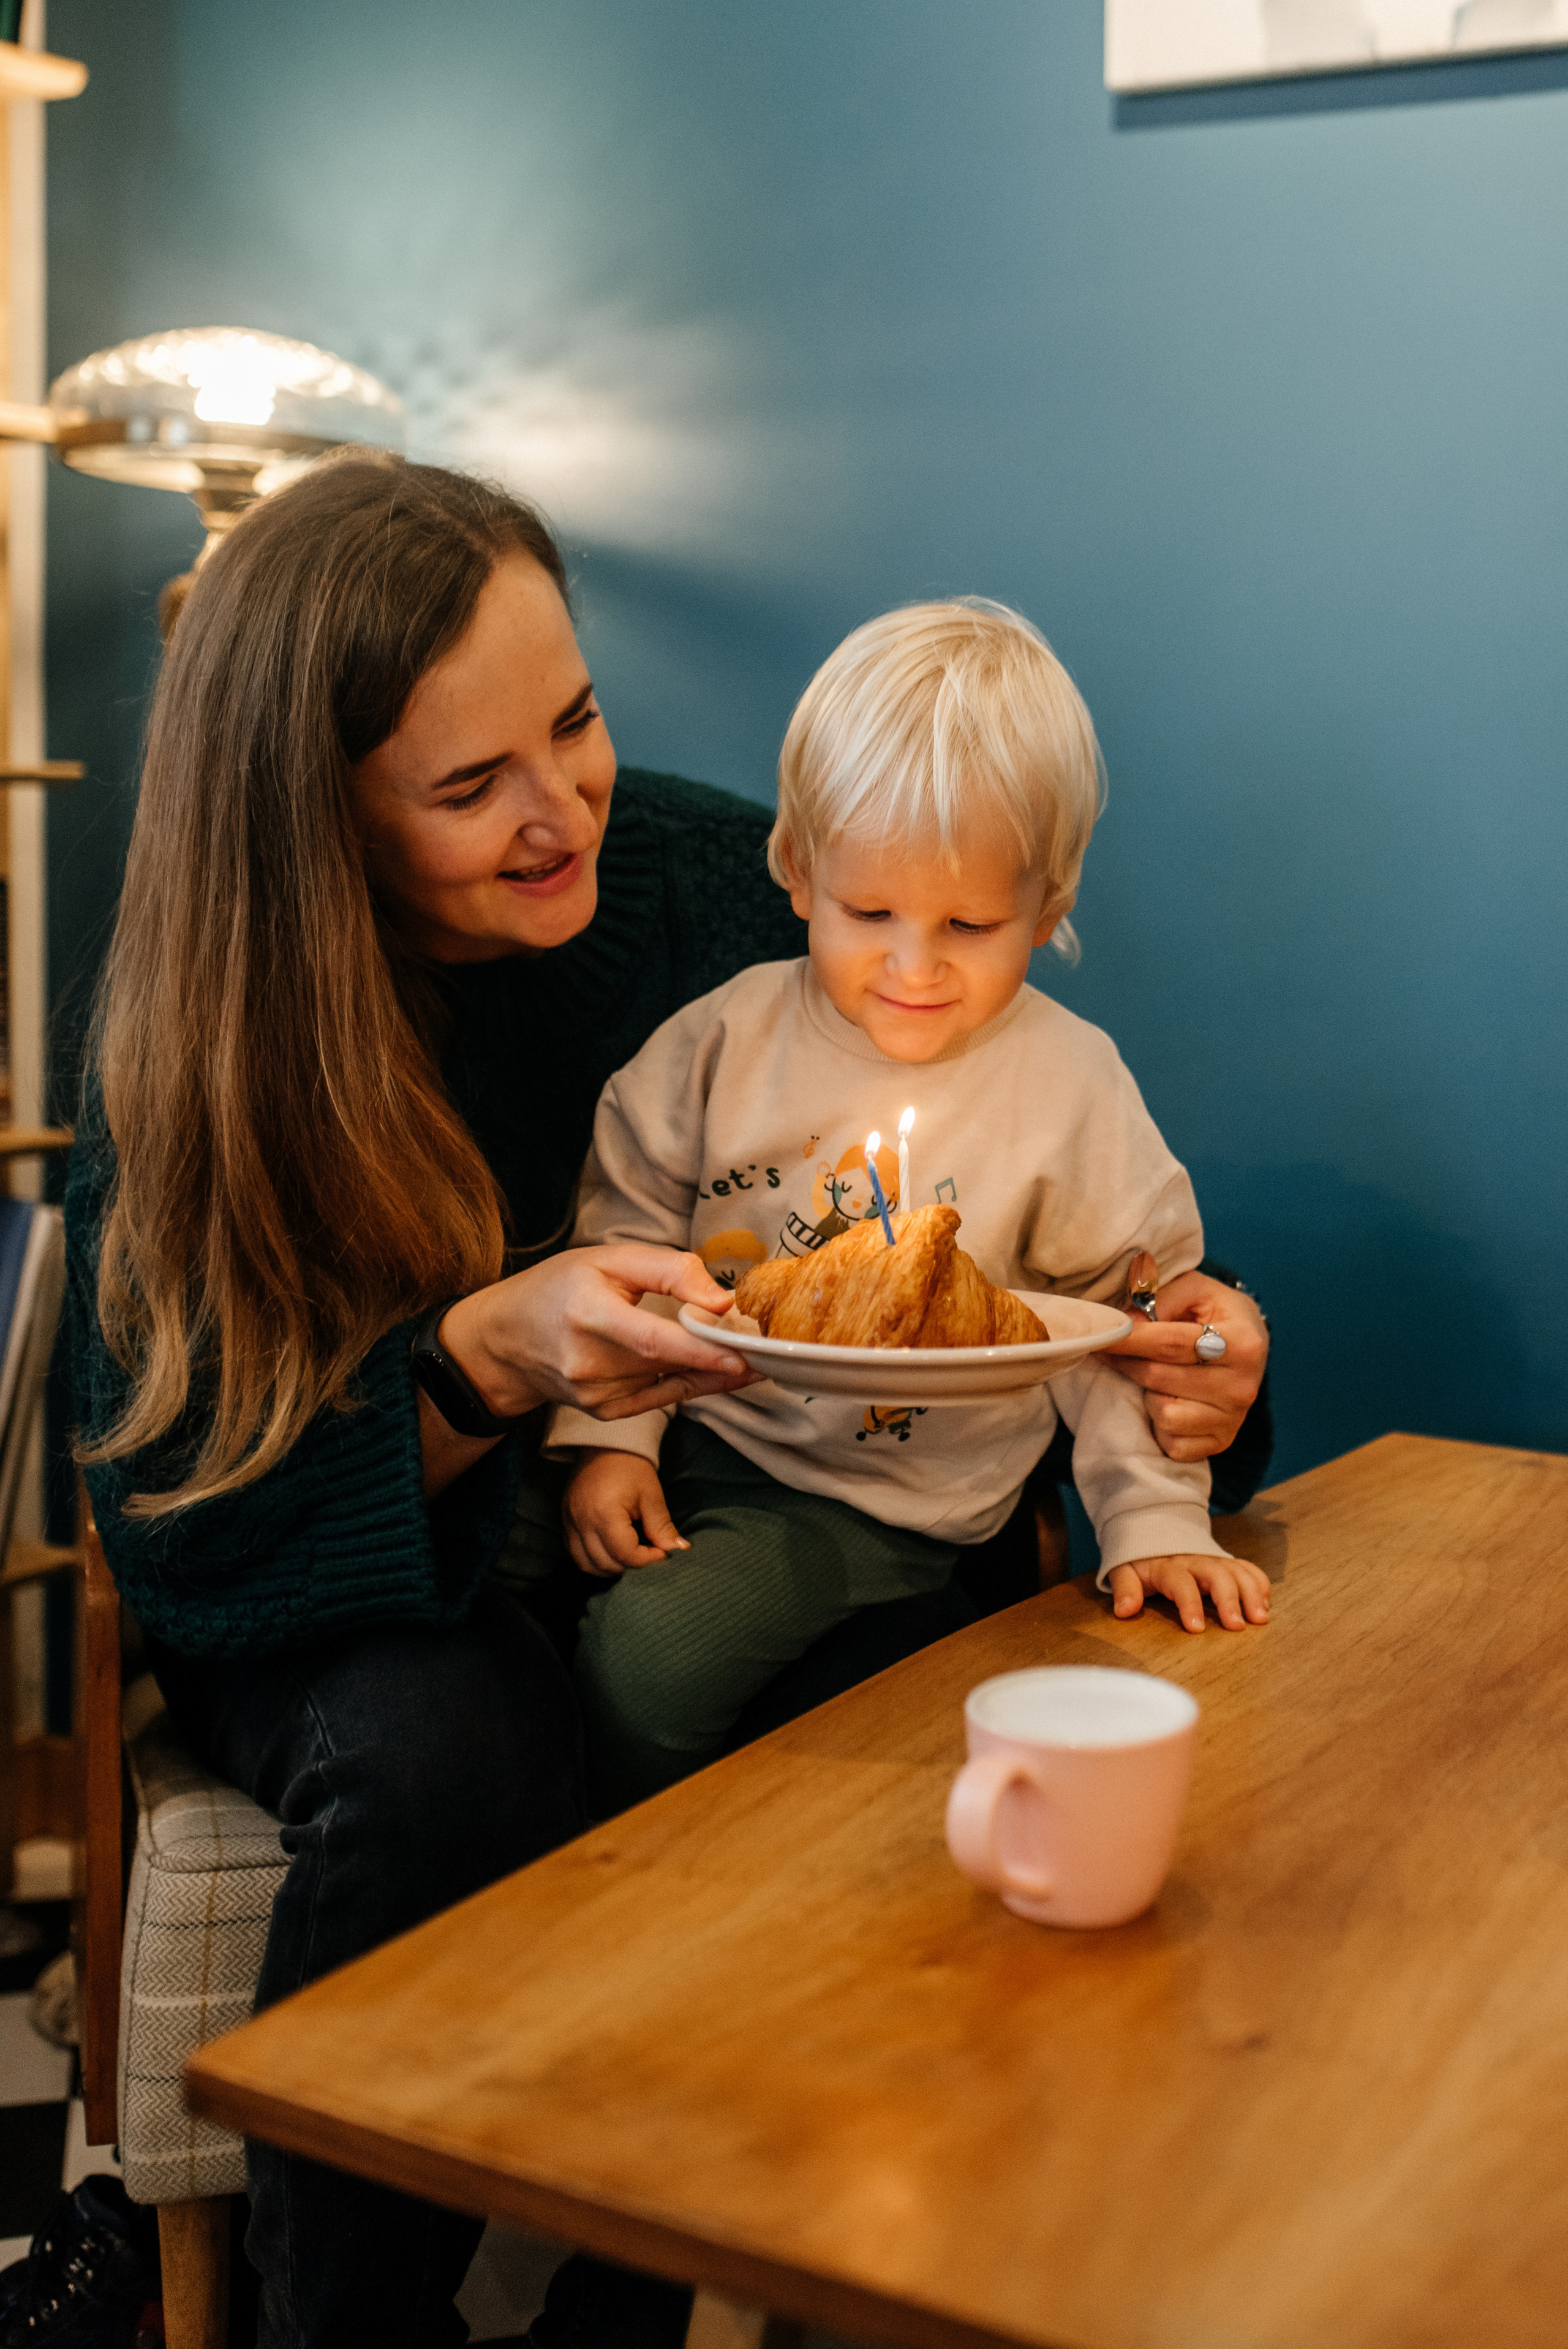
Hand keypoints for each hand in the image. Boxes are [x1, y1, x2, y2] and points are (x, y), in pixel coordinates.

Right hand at [440, 1245, 756, 1422]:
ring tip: (748, 1353)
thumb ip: (669, 1271)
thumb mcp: (608, 1259)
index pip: (650, 1339)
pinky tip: (721, 1370)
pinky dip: (695, 1383)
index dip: (699, 1350)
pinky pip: (664, 1397)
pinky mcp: (606, 1412)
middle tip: (766, 1344)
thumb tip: (722, 1301)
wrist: (506, 1341)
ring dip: (713, 1369)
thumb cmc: (559, 1289)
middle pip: (668, 1361)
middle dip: (720, 1353)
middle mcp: (589, 1362)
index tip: (741, 1354)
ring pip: (672, 1381)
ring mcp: (597, 1394)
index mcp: (587, 1314)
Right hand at [565, 1450, 688, 1576]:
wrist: (605, 1444)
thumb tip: (679, 1550)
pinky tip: (611, 1551)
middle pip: (607, 1564)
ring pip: (588, 1565)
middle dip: (632, 1565)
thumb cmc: (631, 1467)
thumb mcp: (651, 1496)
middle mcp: (582, 1522)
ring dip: (611, 1567)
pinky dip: (594, 1559)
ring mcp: (569, 1523)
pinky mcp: (565, 1522)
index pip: (626, 1555)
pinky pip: (576, 1554)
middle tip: (648, 1552)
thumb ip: (662, 1527)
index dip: (649, 1559)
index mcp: (605, 1514)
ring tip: (630, 1554)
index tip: (662, 1551)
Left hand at [1102, 1272, 1268, 1461]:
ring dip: (1147, 1394)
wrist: (1249, 1346)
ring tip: (1154, 1376)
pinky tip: (1167, 1401)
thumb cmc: (1215, 1313)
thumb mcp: (1194, 1289)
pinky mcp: (1222, 1442)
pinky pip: (1173, 1443)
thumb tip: (1125, 1324)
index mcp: (1242, 1344)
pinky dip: (1160, 1425)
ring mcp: (1233, 1420)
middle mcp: (1242, 1386)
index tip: (1098, 1334)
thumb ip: (1161, 1298)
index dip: (1127, 1339)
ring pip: (1164, 1414)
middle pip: (1160, 1378)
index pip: (1170, 1344)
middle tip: (1112, 1349)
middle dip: (1128, 1361)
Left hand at [1107, 1551, 1270, 1633]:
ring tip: (1260, 1619)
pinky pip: (1247, 1568)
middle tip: (1238, 1626)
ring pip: (1237, 1571)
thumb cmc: (1140, 1561)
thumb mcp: (1125, 1571)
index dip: (1189, 1604)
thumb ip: (1125, 1589)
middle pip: (1217, 1574)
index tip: (1196, 1628)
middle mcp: (1195, 1560)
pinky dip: (1259, 1583)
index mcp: (1168, 1565)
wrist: (1154, 1531)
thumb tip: (1125, 1610)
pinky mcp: (1227, 1563)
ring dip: (1252, 1593)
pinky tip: (1265, 1604)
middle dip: (1229, 1599)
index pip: (1180, 1582)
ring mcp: (1214, 1560)